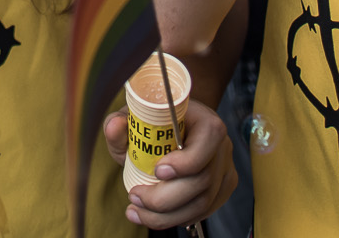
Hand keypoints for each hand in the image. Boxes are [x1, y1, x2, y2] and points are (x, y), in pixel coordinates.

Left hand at [104, 100, 238, 229]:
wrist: (171, 131)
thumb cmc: (154, 124)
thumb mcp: (132, 119)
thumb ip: (119, 122)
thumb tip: (114, 127)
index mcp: (204, 121)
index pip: (208, 139)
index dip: (186, 161)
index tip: (157, 170)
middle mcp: (221, 146)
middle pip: (203, 180)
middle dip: (165, 197)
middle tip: (135, 196)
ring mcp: (224, 170)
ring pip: (202, 203)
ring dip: (166, 215)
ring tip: (137, 211)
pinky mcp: (221, 190)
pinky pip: (202, 212)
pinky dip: (175, 218)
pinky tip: (153, 215)